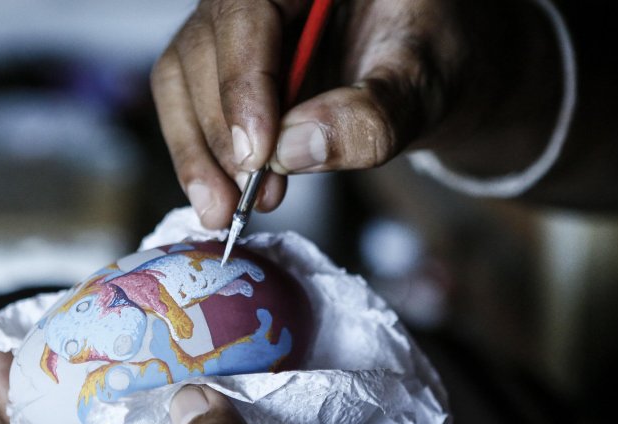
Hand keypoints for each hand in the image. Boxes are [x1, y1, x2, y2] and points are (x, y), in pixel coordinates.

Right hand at [151, 0, 561, 227]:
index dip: (243, 85)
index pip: (247, 13)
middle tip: (242, 200)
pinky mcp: (223, 68)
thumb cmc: (436, 62)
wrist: (433, 71)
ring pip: (181, 80)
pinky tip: (224, 198)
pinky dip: (199, 157)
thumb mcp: (424, 86)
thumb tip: (294, 150)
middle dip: (218, 134)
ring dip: (198, 154)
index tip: (256, 157)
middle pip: (203, 50)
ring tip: (229, 210)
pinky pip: (187, 105)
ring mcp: (232, 28)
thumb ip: (372, 116)